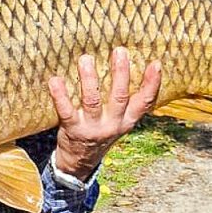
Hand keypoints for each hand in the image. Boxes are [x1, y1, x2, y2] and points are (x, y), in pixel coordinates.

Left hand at [48, 49, 161, 180]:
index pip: (144, 102)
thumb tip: (132, 65)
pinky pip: (66, 111)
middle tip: (119, 51)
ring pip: (92, 101)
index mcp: (127, 121)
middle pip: (119, 97)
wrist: (80, 161)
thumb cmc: (101, 130)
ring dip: (89, 79)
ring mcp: (92, 127)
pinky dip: (60, 95)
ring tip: (86, 59)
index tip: (156, 64)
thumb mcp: (120, 121)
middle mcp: (112, 124)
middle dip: (121, 74)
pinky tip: (56, 80)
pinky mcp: (72, 129)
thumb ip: (126, 101)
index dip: (151, 84)